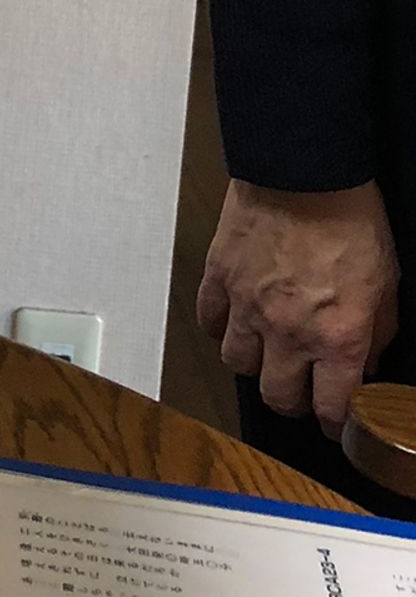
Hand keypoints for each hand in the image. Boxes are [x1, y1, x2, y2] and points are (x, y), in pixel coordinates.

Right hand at [195, 178, 399, 439]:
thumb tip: (366, 359)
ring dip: (255, 364)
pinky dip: (221, 326)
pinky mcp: (220, 278)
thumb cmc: (349, 220)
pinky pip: (210, 321)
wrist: (304, 173)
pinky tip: (235, 319)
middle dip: (293, 400)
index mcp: (337, 337)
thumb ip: (376, 332)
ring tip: (267, 351)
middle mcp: (289, 331)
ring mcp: (248, 306)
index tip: (335, 422)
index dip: (335, 423)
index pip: (331, 407)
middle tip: (301, 389)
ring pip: (238, 364)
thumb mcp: (387, 284)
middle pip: (278, 396)